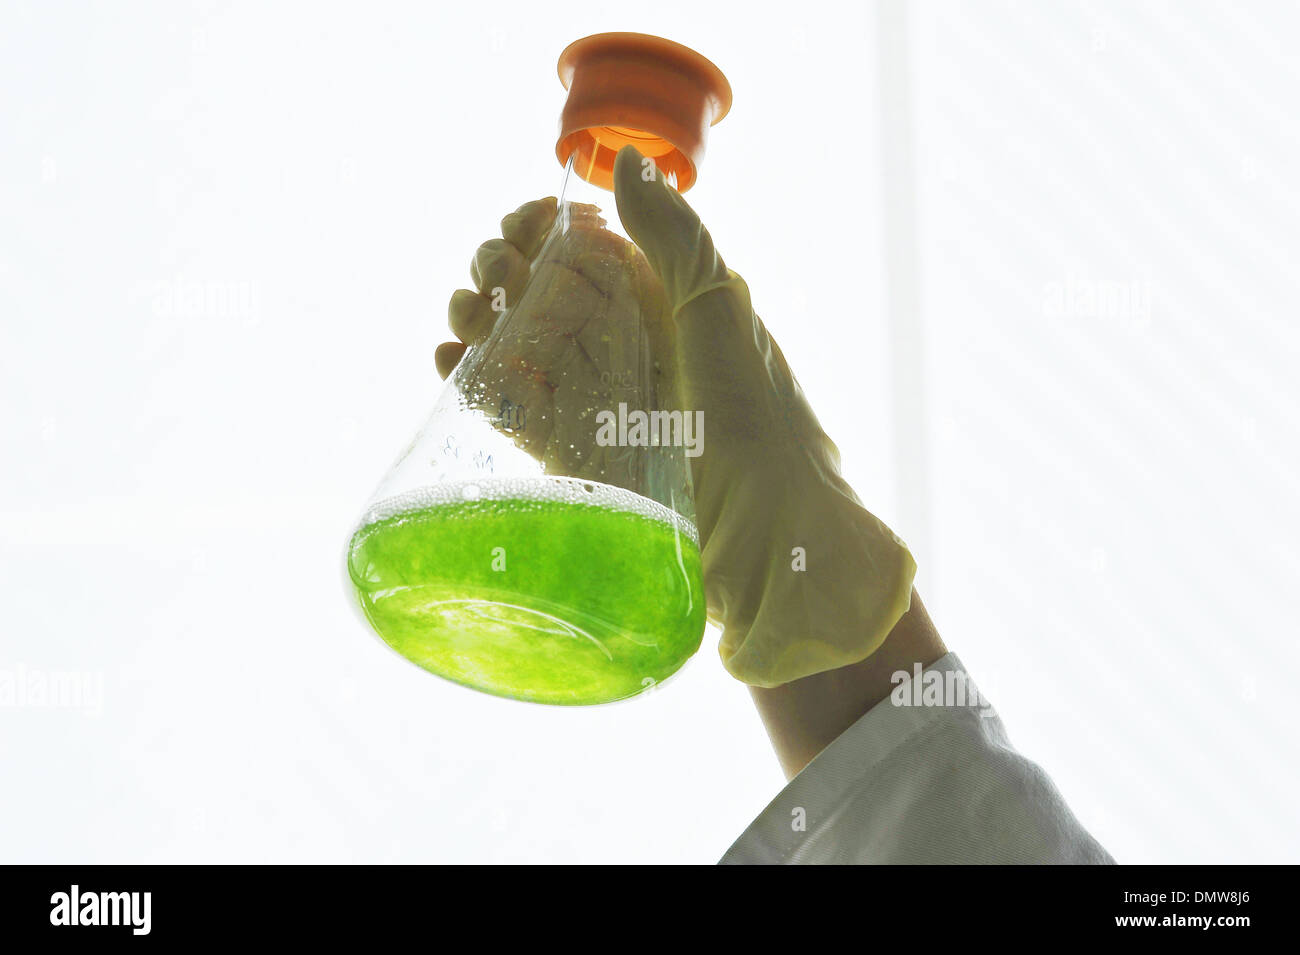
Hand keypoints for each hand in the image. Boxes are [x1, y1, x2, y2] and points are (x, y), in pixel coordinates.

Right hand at [438, 146, 915, 686]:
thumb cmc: (759, 425)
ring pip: (516, 342)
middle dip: (501, 266)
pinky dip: (471, 377)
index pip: (587, 242)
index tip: (523, 223)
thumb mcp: (723, 314)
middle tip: (493, 274)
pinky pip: (510, 406)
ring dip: (477, 316)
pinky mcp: (570, 453)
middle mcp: (625, 343)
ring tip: (467, 317)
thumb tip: (623, 160)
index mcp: (664, 300)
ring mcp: (594, 398)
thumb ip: (675, 237)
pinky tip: (450, 360)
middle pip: (539, 287)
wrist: (770, 544)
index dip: (545, 224)